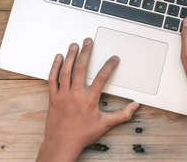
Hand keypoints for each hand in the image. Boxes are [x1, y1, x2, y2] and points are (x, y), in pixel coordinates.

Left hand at [36, 39, 139, 161]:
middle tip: (88, 42)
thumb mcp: (105, 125)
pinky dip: (55, 67)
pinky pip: (52, 79)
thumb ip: (122, 115)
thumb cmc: (82, 135)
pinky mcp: (53, 97)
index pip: (101, 78)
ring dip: (70, 56)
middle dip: (85, 53)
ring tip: (74, 45)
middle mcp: (75, 95)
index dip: (109, 66)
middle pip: (81, 68)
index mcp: (89, 100)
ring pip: (66, 71)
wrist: (61, 144)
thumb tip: (134, 106)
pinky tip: (58, 58)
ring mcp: (63, 95)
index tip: (114, 58)